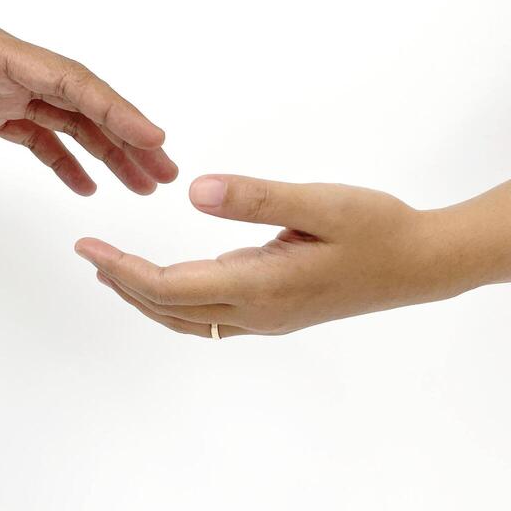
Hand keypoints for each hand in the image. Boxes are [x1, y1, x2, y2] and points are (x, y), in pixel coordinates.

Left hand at [0, 0, 176, 191]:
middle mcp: (5, 66)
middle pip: (81, 101)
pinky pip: (36, 135)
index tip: (152, 137)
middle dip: (126, 135)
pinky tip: (83, 186)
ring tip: (140, 184)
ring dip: (105, 150)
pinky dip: (62, 159)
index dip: (114, 108)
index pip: (67, 78)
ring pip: (66, 119)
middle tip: (165, 172)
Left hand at [75, 174, 465, 336]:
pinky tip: (170, 284)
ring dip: (146, 298)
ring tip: (114, 273)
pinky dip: (176, 302)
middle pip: (170, 308)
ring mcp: (268, 318)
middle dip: (123, 283)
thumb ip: (256, 198)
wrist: (423, 265)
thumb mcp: (320, 203)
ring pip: (188, 318)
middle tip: (88, 253)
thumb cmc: (377, 228)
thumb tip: (193, 192)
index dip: (122, 269)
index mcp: (261, 286)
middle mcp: (258, 312)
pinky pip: (210, 316)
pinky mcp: (279, 312)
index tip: (87, 247)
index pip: (169, 287)